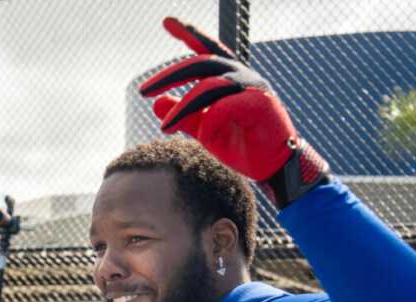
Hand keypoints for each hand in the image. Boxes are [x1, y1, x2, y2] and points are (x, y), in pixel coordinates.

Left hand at [140, 17, 329, 207]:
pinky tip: (206, 140)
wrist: (272, 166)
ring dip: (182, 109)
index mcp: (229, 78)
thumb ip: (184, 116)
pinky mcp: (260, 103)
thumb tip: (155, 104)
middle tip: (143, 90)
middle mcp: (241, 76)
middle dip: (170, 75)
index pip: (207, 50)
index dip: (189, 34)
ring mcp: (252, 87)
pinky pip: (223, 108)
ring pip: (208, 87)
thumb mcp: (205, 130)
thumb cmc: (242, 145)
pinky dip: (209, 125)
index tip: (167, 21)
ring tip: (165, 128)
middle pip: (201, 63)